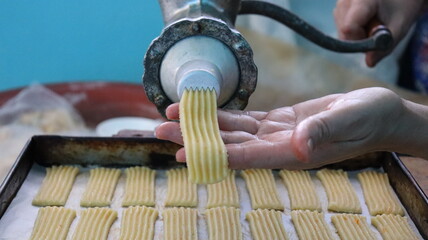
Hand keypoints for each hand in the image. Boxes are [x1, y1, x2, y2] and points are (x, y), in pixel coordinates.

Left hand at [156, 87, 419, 168]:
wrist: (376, 114)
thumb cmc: (367, 119)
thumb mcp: (350, 121)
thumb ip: (324, 131)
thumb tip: (301, 144)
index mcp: (293, 153)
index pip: (248, 157)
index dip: (216, 156)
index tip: (187, 154)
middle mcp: (278, 147)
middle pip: (229, 145)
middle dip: (195, 138)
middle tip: (161, 132)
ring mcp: (276, 134)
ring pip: (231, 131)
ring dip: (202, 125)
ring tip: (172, 117)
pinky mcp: (277, 121)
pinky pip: (244, 120)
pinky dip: (223, 116)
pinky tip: (204, 112)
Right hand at [334, 0, 423, 66]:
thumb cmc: (401, 8)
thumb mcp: (399, 27)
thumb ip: (385, 46)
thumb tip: (369, 62)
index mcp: (362, 0)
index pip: (348, 28)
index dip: (359, 40)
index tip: (373, 38)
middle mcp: (346, 1)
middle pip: (344, 33)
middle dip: (359, 40)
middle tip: (376, 31)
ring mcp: (340, 5)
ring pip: (341, 34)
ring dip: (356, 37)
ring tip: (372, 24)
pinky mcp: (338, 10)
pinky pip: (341, 30)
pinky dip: (353, 32)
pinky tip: (365, 23)